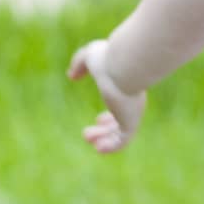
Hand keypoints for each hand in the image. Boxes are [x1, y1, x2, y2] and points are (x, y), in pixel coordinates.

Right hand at [66, 38, 146, 154]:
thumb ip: (80, 63)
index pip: (122, 109)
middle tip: (86, 134)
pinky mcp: (131, 122)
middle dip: (105, 131)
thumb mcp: (91, 56)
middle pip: (122, 123)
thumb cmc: (109, 59)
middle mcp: (132, 103)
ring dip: (104, 140)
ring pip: (121, 135)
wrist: (123, 67)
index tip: (99, 119)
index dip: (111, 117)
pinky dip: (111, 147)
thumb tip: (72, 75)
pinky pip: (122, 141)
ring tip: (91, 142)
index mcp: (127, 89)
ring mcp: (132, 114)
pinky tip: (99, 148)